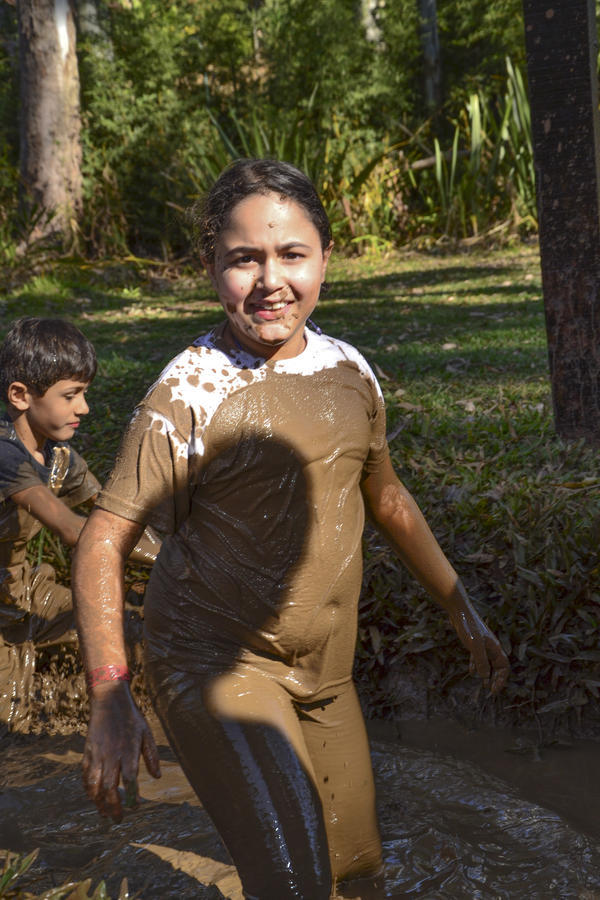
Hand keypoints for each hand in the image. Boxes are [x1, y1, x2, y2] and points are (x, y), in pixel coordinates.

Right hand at [82, 681, 160, 821]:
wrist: (109, 700)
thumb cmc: (131, 717)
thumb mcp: (146, 732)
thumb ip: (151, 755)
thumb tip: (157, 777)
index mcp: (128, 750)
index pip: (129, 780)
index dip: (131, 796)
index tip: (136, 806)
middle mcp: (111, 755)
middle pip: (109, 787)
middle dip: (113, 807)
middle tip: (118, 819)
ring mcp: (97, 754)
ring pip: (94, 785)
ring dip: (98, 803)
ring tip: (104, 814)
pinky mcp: (87, 752)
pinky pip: (85, 776)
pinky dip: (88, 790)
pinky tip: (93, 797)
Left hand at [448, 600, 508, 694]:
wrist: (459, 612)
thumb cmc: (468, 627)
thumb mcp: (475, 646)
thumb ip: (481, 661)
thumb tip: (485, 677)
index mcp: (495, 648)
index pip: (504, 667)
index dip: (501, 679)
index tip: (494, 690)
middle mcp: (491, 647)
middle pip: (498, 666)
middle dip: (496, 679)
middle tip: (491, 691)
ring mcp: (482, 644)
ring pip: (488, 662)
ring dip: (487, 674)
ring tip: (484, 684)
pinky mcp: (474, 642)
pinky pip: (478, 657)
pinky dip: (476, 665)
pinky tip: (471, 672)